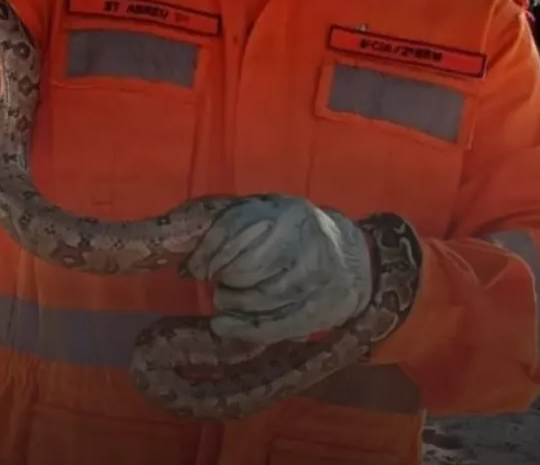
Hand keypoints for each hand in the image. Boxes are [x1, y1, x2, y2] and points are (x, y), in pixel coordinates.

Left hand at [184, 195, 374, 344]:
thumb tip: (184, 245)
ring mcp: (320, 278)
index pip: (238, 228)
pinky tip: (222, 325)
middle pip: (249, 265)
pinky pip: (277, 324)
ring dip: (233, 302)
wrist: (355, 260)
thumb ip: (233, 224)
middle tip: (216, 281)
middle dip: (224, 276)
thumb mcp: (269, 216)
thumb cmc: (297, 236)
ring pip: (263, 297)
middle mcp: (308, 240)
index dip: (209, 251)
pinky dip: (244, 328)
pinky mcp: (324, 310)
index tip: (195, 266)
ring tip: (224, 299)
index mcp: (288, 212)